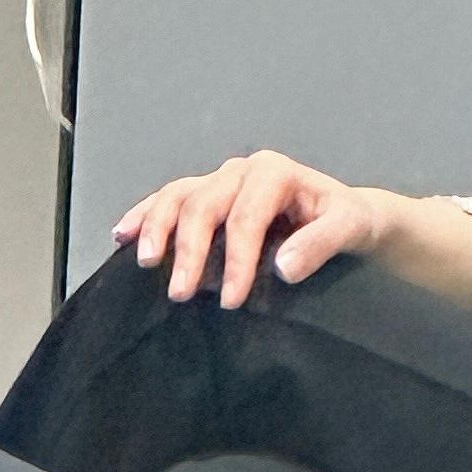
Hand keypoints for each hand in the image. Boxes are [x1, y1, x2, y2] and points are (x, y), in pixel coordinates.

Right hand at [112, 154, 387, 309]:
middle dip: (189, 251)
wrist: (345, 216)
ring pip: (177, 196)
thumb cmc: (347, 222)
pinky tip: (121, 235)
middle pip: (203, 205)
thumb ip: (321, 244)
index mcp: (274, 173)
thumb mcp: (349, 228)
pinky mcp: (206, 193)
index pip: (245, 217)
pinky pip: (168, 198)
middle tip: (181, 295)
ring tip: (145, 264)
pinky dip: (144, 215)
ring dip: (156, 229)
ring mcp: (220, 180)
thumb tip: (282, 267)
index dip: (235, 259)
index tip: (230, 300)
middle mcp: (241, 171)